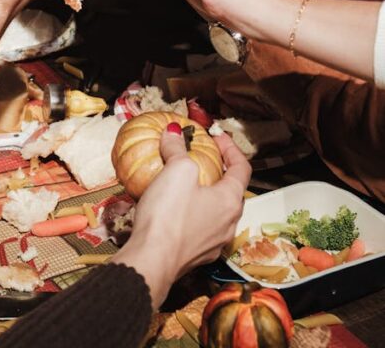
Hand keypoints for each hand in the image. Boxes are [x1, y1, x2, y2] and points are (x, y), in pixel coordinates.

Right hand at [113, 130, 249, 305]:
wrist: (152, 262)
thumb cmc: (169, 214)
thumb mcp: (176, 171)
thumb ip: (177, 149)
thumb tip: (174, 132)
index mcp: (230, 201)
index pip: (242, 168)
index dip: (231, 148)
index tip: (216, 136)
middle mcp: (229, 224)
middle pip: (232, 191)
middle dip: (220, 171)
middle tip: (204, 157)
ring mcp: (214, 244)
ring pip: (217, 212)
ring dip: (207, 193)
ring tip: (187, 182)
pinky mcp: (196, 256)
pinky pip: (200, 228)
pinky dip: (193, 212)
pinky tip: (174, 208)